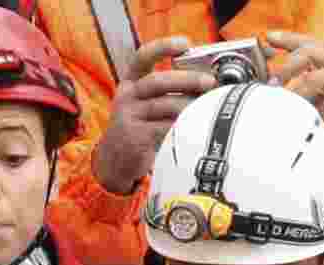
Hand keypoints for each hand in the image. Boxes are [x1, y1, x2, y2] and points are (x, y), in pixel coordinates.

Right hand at [92, 36, 215, 194]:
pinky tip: (193, 126)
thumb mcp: (144, 105)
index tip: (184, 44)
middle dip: (187, 79)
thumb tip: (205, 85)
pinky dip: (182, 125)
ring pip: (163, 105)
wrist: (115, 161)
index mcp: (130, 83)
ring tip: (206, 107)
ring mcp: (128, 117)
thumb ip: (166, 93)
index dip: (163, 47)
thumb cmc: (139, 129)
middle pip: (157, 80)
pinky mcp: (134, 137)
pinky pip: (163, 128)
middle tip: (209, 82)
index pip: (143, 57)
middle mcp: (126, 96)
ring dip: (188, 105)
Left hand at [266, 30, 323, 138]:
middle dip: (286, 67)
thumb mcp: (322, 89)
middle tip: (272, 85)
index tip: (269, 38)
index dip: (288, 39)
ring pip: (316, 78)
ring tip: (286, 109)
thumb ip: (302, 87)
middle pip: (309, 52)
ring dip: (298, 94)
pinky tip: (314, 124)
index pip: (306, 42)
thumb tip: (273, 94)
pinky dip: (321, 114)